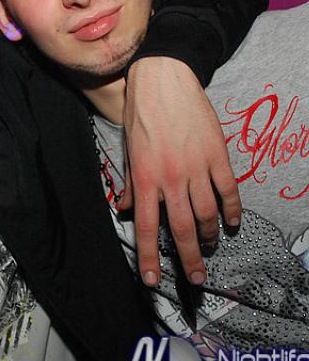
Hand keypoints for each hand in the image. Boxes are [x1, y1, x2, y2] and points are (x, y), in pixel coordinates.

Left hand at [122, 57, 240, 286]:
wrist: (163, 80)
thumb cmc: (140, 114)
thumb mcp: (128, 149)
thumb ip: (131, 184)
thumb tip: (127, 210)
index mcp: (145, 179)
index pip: (147, 228)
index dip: (149, 258)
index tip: (152, 280)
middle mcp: (171, 179)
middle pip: (183, 230)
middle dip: (189, 259)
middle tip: (196, 278)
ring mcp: (197, 168)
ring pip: (208, 214)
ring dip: (210, 235)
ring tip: (209, 244)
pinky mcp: (218, 155)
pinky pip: (229, 191)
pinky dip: (233, 210)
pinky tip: (232, 222)